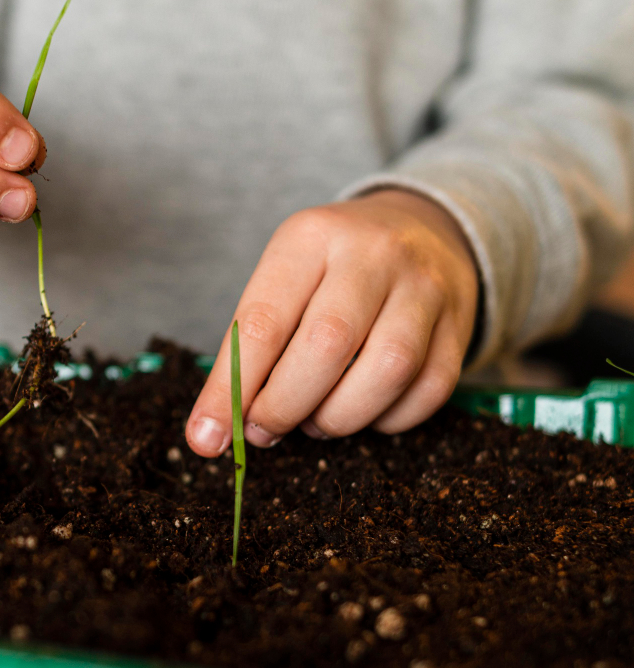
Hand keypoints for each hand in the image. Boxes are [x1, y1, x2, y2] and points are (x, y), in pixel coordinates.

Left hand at [186, 189, 478, 453]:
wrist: (421, 229)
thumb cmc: (329, 270)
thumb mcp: (282, 282)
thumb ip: (250, 350)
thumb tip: (215, 431)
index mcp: (310, 237)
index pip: (262, 322)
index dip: (230, 390)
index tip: (207, 438)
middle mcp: (372, 254)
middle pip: (327, 345)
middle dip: (285, 406)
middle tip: (264, 428)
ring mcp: (424, 288)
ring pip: (387, 371)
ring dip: (338, 417)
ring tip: (313, 420)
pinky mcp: (459, 325)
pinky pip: (427, 391)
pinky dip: (386, 420)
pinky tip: (362, 411)